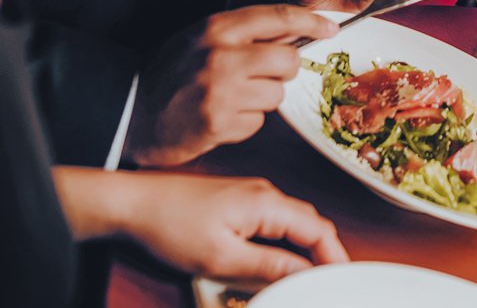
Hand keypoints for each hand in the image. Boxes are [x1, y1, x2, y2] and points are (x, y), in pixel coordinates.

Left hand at [119, 174, 347, 280]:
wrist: (133, 204)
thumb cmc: (170, 226)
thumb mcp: (221, 257)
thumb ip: (268, 266)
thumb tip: (304, 273)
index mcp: (266, 203)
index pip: (318, 230)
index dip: (335, 257)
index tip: (344, 281)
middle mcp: (265, 193)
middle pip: (311, 224)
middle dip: (325, 253)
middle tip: (329, 283)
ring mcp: (252, 194)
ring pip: (293, 222)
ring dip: (305, 247)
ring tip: (309, 276)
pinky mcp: (238, 200)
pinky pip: (274, 220)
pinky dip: (285, 241)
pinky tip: (279, 260)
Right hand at [127, 5, 335, 166]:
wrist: (129, 113)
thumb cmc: (168, 75)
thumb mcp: (200, 39)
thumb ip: (243, 34)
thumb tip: (292, 32)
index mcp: (217, 28)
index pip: (279, 16)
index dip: (311, 21)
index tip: (330, 27)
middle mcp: (222, 55)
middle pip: (289, 60)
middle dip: (283, 71)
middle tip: (262, 76)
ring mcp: (221, 91)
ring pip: (277, 94)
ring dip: (262, 100)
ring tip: (231, 99)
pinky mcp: (220, 123)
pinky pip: (257, 122)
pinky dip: (244, 123)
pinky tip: (220, 117)